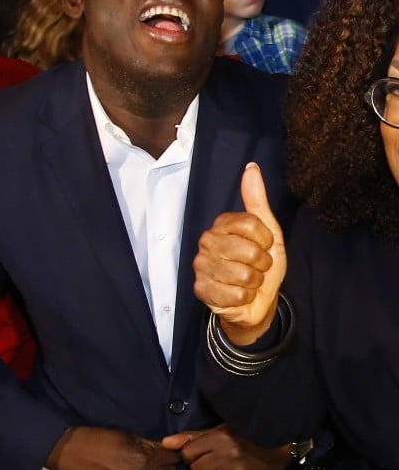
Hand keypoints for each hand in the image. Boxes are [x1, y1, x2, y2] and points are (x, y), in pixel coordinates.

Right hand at [45, 427, 178, 469]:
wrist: (68, 452)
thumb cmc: (96, 438)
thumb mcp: (125, 435)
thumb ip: (147, 444)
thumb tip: (163, 449)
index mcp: (142, 457)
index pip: (171, 458)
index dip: (168, 453)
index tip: (164, 452)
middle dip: (162, 466)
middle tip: (152, 461)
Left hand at [161, 424, 289, 469]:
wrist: (276, 449)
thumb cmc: (242, 436)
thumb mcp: (217, 430)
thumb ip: (190, 437)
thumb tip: (164, 443)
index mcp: (220, 439)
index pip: (187, 454)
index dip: (191, 454)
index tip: (200, 452)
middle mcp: (228, 458)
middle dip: (200, 466)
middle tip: (213, 460)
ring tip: (224, 468)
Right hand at [193, 163, 286, 344]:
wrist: (255, 302)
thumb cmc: (260, 265)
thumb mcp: (268, 233)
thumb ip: (256, 200)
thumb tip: (251, 167)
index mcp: (221, 224)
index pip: (253, 224)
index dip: (267, 240)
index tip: (264, 247)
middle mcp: (206, 241)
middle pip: (250, 251)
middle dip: (262, 265)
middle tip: (255, 267)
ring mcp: (201, 265)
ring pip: (244, 275)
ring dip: (253, 283)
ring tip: (247, 282)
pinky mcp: (200, 289)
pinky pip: (236, 294)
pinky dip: (244, 298)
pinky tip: (237, 294)